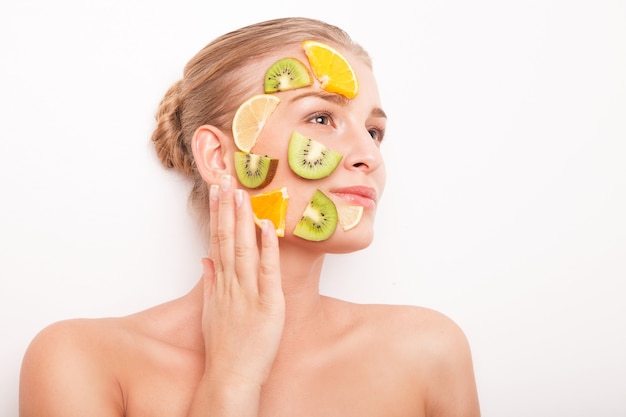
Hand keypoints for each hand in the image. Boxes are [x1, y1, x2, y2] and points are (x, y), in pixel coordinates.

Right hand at [200, 174, 284, 387]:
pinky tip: (267, 226)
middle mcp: (231, 283)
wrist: (231, 376)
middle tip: (226, 180)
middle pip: (227, 238)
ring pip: (244, 248)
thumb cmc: (223, 347)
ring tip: (242, 193)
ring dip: (243, 219)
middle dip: (226, 208)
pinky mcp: (268, 303)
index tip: (216, 192)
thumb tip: (205, 260)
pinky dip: (267, 247)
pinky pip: (267, 270)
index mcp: (220, 283)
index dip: (217, 214)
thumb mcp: (210, 312)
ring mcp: (248, 292)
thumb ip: (209, 283)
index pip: (216, 241)